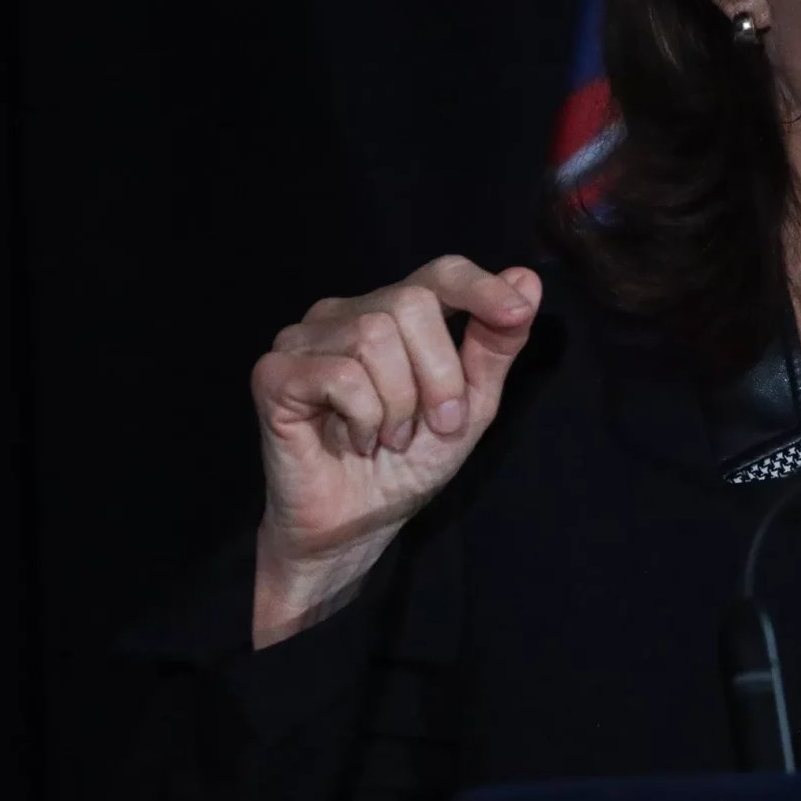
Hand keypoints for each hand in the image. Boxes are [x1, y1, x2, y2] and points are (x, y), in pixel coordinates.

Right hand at [248, 256, 541, 637]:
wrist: (354, 528)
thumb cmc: (406, 465)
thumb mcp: (469, 407)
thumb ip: (495, 346)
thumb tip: (525, 280)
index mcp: (395, 315)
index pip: (440, 273)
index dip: (478, 287)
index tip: (515, 313)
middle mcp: (346, 314)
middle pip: (412, 303)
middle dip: (440, 375)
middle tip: (434, 425)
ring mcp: (304, 339)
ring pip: (374, 337)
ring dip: (399, 405)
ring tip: (388, 438)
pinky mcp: (275, 373)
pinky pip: (341, 375)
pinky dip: (364, 418)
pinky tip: (355, 440)